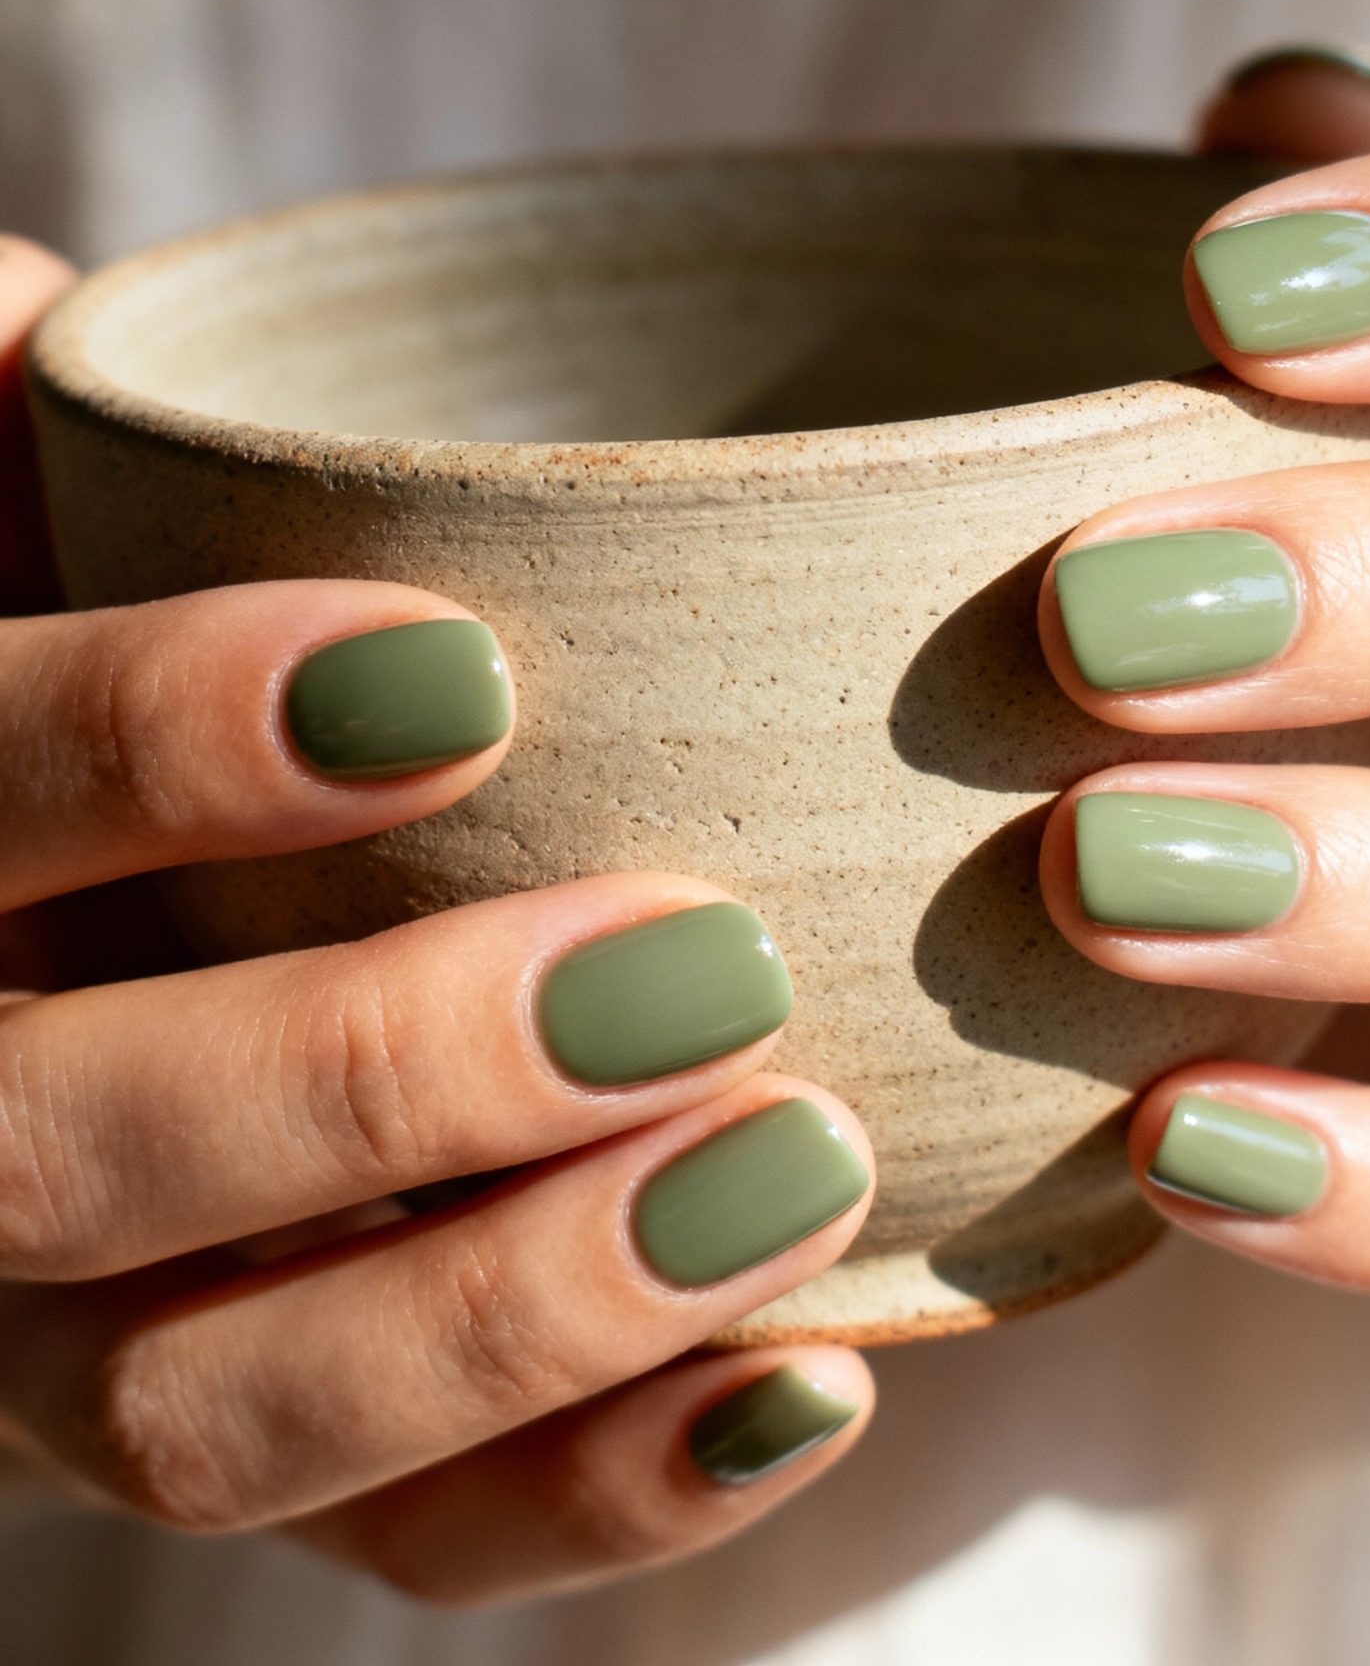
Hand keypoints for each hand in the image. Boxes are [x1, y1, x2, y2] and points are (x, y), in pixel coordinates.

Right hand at [0, 240, 872, 1605]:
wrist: (93, 838)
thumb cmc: (81, 598)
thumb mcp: (25, 480)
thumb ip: (25, 412)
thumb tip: (56, 315)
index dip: (163, 743)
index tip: (461, 670)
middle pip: (63, 1161)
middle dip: (381, 1073)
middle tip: (692, 961)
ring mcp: (61, 1323)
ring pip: (211, 1412)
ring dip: (517, 1311)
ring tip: (795, 1164)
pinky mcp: (242, 1427)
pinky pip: (382, 1543)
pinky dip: (590, 1493)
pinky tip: (801, 1379)